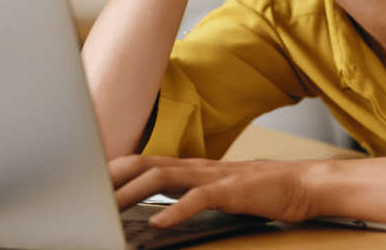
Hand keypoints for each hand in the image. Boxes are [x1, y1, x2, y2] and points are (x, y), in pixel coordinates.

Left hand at [109, 154, 319, 227]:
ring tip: (110, 211)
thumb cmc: (256, 191)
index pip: (143, 162)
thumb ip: (186, 192)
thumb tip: (155, 208)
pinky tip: (160, 224)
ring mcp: (213, 176)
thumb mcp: (214, 189)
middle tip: (85, 194)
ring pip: (164, 178)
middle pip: (144, 165)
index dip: (114, 170)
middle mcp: (196, 167)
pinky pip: (199, 199)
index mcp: (190, 167)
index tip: (88, 183)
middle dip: (113, 178)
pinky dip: (177, 211)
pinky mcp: (231, 190)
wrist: (300, 184)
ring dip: (133, 194)